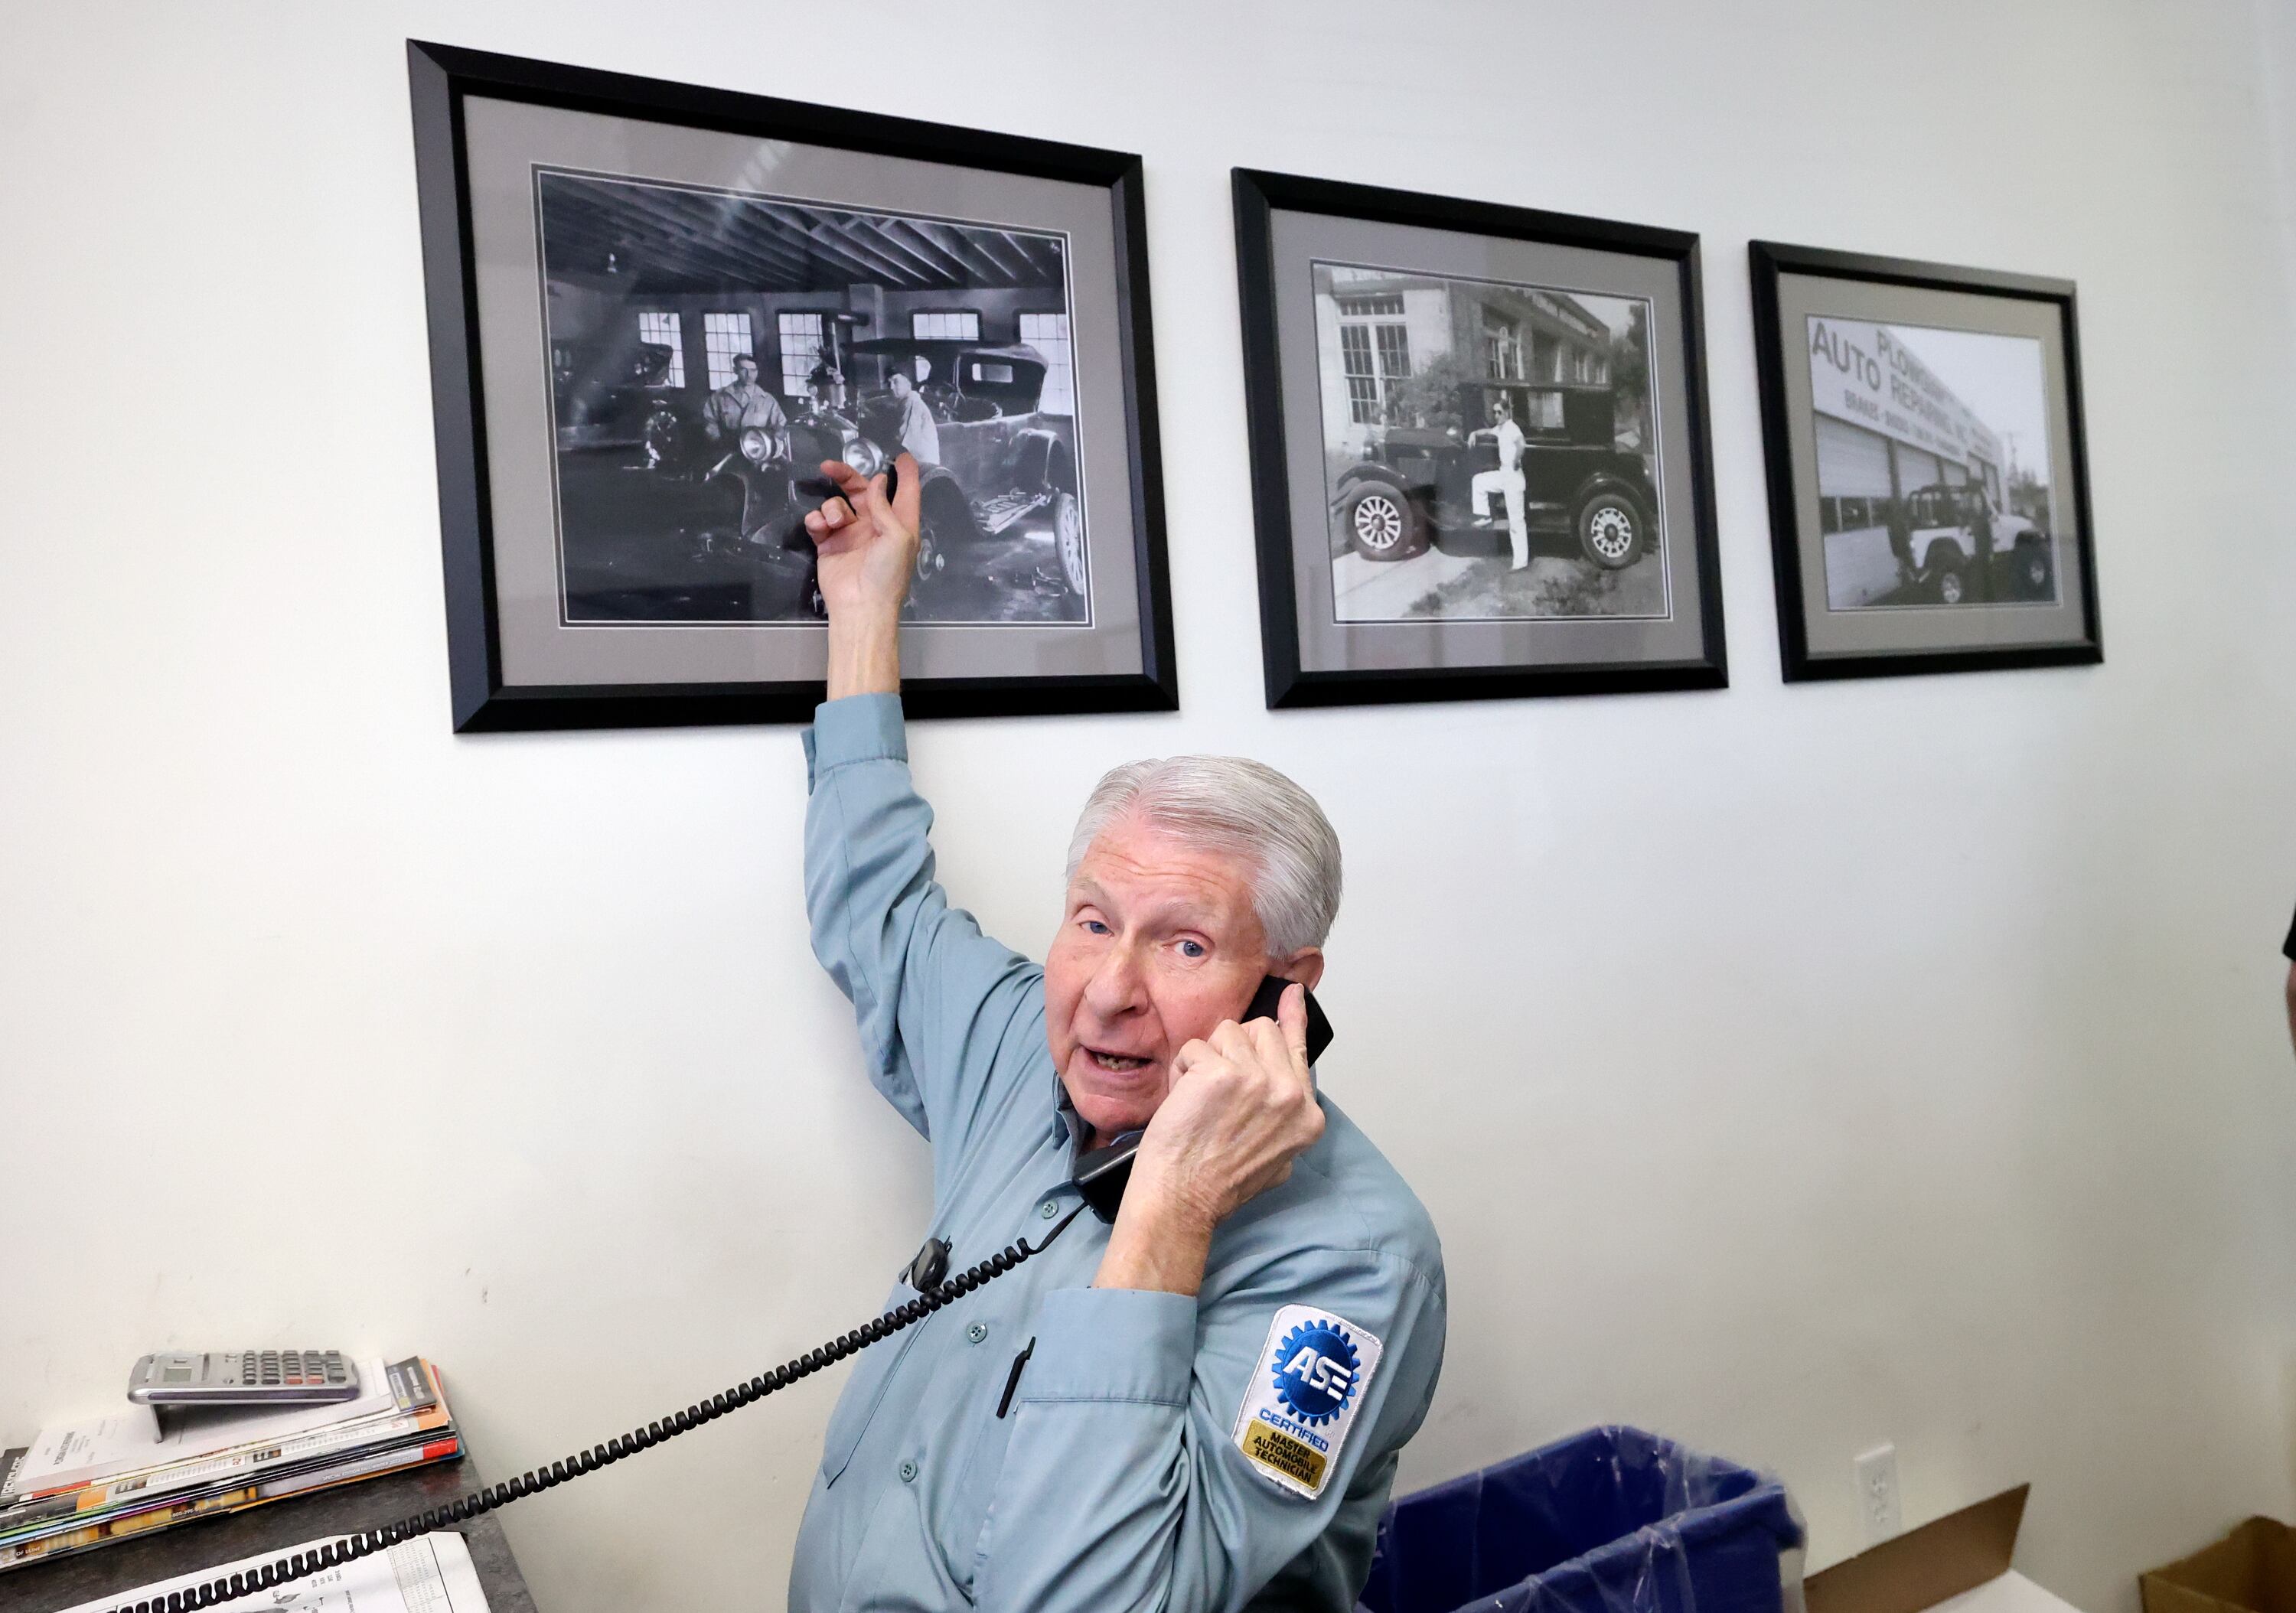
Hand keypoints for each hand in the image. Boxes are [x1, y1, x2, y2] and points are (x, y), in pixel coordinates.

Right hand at [804, 454, 920, 622]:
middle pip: (861, 491)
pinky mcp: (829, 544)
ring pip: (837, 505)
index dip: (905, 474)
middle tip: (829, 466)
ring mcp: (850, 534)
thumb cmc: (887, 573)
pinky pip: (819, 522)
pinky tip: (820, 528)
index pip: (904, 492)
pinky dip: (817, 520)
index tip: (903, 456)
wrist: (860, 605)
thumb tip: (877, 481)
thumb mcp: (898, 537)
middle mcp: (875, 525)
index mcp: (899, 523)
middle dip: (846, 476)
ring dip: (832, 507)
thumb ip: (885, 506)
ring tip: (834, 521)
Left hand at [1117, 985, 1323, 1247]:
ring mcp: (1258, 1080)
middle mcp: (1290, 1093)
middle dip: (1234, 1049)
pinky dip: (1182, 1070)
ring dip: (1205, 1060)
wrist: (1183, 1198)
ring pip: (1228, 1032)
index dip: (1292, 1017)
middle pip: (1262, 1031)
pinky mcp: (1221, 1072)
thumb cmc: (1217, 1182)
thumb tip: (1285, 1083)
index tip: (1292, 992)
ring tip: (1198, 1099)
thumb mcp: (1277, 1156)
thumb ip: (1285, 1117)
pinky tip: (1183, 1099)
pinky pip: (1196, 1047)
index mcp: (1307, 1114)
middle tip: (1216, 1086)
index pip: (1300, 1049)